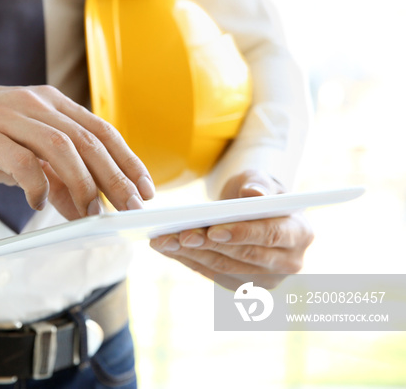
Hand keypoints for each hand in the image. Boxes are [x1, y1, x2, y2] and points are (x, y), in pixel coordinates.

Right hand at [0, 84, 154, 219]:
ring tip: (88, 214)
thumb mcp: (21, 152)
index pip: (100, 130)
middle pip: (87, 140)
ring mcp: (9, 115)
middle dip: (114, 177)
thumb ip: (52, 174)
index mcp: (50, 103)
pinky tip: (39, 205)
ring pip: (60, 148)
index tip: (144, 188)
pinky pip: (20, 161)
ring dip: (80, 185)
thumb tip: (82, 207)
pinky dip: (36, 185)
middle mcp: (35, 103)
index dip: (127, 159)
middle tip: (128, 207)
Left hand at [149, 170, 313, 287]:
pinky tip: (168, 248)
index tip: (213, 230)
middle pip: (244, 255)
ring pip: (225, 268)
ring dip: (192, 255)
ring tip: (164, 241)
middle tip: (178, 235)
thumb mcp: (259, 178)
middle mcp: (290, 261)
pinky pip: (213, 274)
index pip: (271, 235)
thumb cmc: (258, 190)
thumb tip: (253, 194)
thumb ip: (258, 183)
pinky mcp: (245, 286)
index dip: (242, 233)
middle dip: (208, 245)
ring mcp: (267, 279)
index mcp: (301, 233)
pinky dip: (189, 260)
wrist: (255, 210)